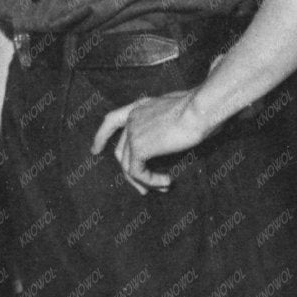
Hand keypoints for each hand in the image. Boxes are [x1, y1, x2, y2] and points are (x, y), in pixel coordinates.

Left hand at [90, 91, 213, 194]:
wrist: (201, 109)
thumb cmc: (201, 108)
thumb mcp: (181, 112)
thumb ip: (170, 124)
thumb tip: (177, 138)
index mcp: (141, 107)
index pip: (112, 120)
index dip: (101, 135)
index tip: (95, 150)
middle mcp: (133, 118)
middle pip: (121, 151)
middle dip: (131, 173)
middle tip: (144, 189)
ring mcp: (133, 132)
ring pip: (128, 165)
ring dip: (144, 181)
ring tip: (162, 188)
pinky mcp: (139, 148)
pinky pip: (138, 172)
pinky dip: (151, 181)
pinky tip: (167, 181)